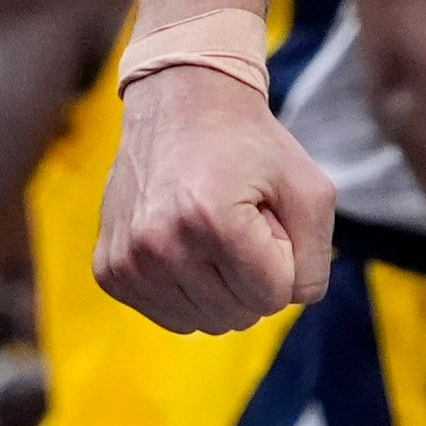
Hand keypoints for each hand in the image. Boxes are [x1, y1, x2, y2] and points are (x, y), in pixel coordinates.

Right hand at [96, 66, 333, 333]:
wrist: (180, 102)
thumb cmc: (251, 145)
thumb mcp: (309, 188)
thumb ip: (315, 257)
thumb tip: (291, 301)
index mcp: (213, 220)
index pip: (274, 296)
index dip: (284, 257)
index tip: (268, 216)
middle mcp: (160, 245)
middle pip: (239, 315)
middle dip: (255, 274)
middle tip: (242, 222)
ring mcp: (128, 261)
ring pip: (204, 322)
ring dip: (222, 286)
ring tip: (213, 232)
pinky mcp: (109, 271)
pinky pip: (169, 316)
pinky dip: (188, 290)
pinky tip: (186, 244)